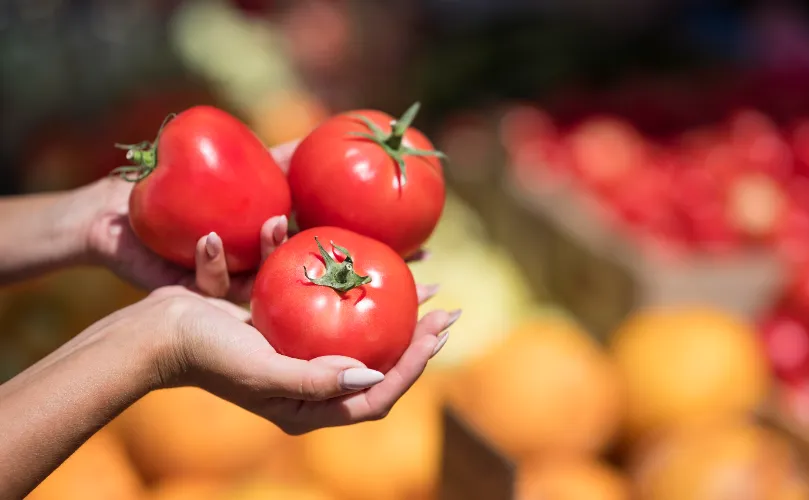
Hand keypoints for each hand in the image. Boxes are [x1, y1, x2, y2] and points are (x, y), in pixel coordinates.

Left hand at [77, 143, 299, 301]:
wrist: (113, 212)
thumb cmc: (172, 184)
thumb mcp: (228, 164)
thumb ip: (272, 158)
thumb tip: (317, 139)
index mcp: (262, 242)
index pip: (298, 241)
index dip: (319, 233)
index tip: (332, 213)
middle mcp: (247, 267)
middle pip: (281, 265)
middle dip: (290, 246)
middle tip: (290, 220)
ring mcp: (221, 281)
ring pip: (252, 281)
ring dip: (262, 256)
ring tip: (268, 226)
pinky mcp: (190, 293)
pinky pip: (207, 284)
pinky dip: (211, 263)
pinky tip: (208, 239)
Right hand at [134, 286, 457, 433]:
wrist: (158, 331)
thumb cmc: (207, 355)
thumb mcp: (263, 372)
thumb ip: (316, 379)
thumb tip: (374, 376)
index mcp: (309, 405)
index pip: (378, 396)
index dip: (415, 368)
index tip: (439, 332)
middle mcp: (309, 383)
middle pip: (377, 364)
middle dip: (415, 338)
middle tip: (446, 309)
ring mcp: (298, 353)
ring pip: (359, 332)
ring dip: (391, 308)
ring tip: (425, 281)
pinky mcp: (284, 326)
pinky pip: (326, 306)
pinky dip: (346, 285)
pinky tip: (364, 260)